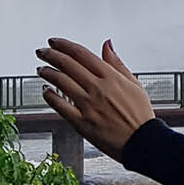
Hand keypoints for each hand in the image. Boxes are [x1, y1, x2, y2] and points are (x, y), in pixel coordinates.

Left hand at [36, 38, 155, 161]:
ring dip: (47, 72)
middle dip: (50, 55)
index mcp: (111, 77)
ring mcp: (88, 105)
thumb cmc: (140, 114)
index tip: (54, 42)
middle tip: (42, 52)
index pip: (81, 54)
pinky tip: (46, 90)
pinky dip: (49, 95)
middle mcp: (97, 88)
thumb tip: (107, 44)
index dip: (64, 45)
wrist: (142, 142)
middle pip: (67, 64)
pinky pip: (59, 105)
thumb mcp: (134, 84)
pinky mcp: (81, 122)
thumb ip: (117, 63)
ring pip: (60, 82)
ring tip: (41, 70)